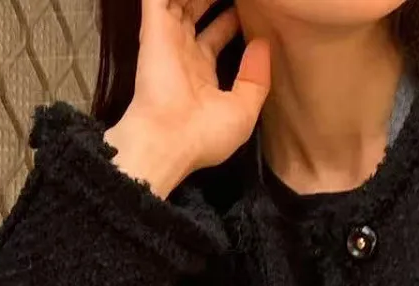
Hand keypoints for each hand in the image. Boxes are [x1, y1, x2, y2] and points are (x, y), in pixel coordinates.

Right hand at [103, 0, 270, 198]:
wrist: (168, 140)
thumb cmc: (204, 135)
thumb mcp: (243, 112)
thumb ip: (256, 79)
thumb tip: (263, 45)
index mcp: (203, 72)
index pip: (217, 33)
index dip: (231, 18)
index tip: (249, 9)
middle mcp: (184, 52)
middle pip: (197, 9)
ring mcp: (168, 38)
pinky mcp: (154, 28)